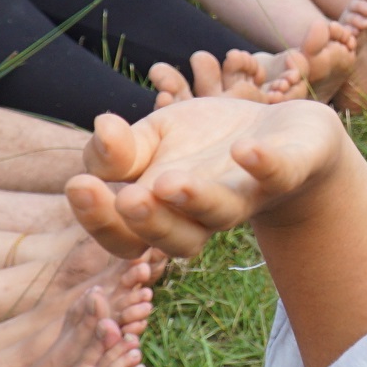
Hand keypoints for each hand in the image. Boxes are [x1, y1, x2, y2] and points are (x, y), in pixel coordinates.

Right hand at [66, 96, 349, 258]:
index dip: (100, 217)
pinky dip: (263, 164)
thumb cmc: (207, 143)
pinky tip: (245, 150)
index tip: (79, 185)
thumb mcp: (155, 138)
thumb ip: (121, 147)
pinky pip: (277, 175)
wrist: (283, 135)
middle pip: (174, 239)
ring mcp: (248, 194)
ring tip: (172, 182)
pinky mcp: (287, 171)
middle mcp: (203, 214)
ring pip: (222, 212)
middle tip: (127, 200)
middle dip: (148, 222)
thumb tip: (100, 128)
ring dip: (197, 199)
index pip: (124, 232)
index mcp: (162, 210)